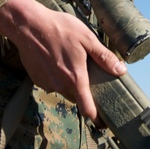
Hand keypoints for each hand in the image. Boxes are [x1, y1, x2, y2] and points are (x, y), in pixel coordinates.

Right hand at [0, 0, 126, 120]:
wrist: (29, 25)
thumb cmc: (60, 29)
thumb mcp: (87, 39)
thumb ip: (104, 57)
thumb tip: (121, 71)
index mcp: (75, 79)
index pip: (87, 109)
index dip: (96, 118)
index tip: (103, 122)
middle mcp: (60, 85)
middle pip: (76, 98)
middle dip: (84, 93)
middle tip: (90, 78)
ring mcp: (46, 83)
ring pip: (63, 90)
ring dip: (70, 83)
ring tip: (73, 63)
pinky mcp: (36, 79)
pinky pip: (52, 83)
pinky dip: (57, 77)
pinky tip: (58, 60)